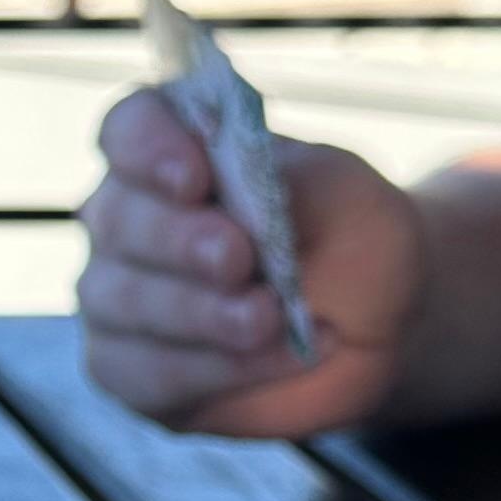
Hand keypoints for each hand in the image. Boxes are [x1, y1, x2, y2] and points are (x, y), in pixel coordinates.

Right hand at [78, 86, 423, 436]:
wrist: (383, 325)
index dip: (149, 149)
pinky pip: (142, 372)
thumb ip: (293, 189)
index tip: (195, 177)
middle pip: (117, 217)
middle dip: (179, 241)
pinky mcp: (131, 370)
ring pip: (121, 300)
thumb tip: (240, 209)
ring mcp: (121, 295)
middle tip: (238, 259)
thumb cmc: (356, 241)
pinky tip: (281, 356)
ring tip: (269, 318)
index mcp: (179, 150)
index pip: (130, 129)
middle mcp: (133, 218)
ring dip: (197, 312)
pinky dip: (213, 368)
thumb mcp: (348, 199)